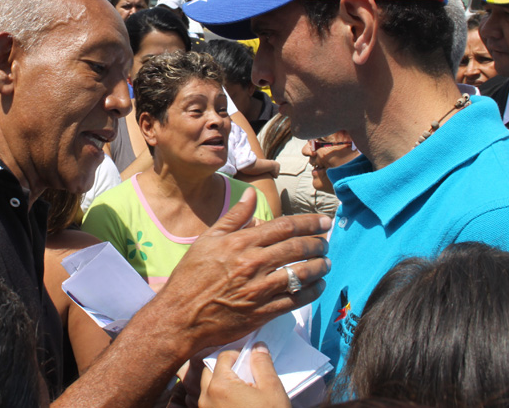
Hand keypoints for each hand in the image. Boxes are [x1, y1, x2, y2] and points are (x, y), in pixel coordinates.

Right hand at [139, 187, 330, 354]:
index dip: (308, 223)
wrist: (181, 316)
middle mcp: (253, 263)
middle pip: (296, 248)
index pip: (283, 227)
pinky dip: (312, 291)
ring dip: (319, 266)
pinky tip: (318, 286)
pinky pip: (295, 300)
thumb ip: (234, 216)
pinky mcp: (263, 312)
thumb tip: (252, 194)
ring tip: (326, 262)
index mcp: (241, 242)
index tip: (323, 221)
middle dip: (318, 242)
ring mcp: (259, 289)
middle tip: (327, 241)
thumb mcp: (207, 239)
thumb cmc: (191, 276)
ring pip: (300, 273)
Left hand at [199, 345, 289, 407]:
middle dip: (226, 369)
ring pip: (207, 389)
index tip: (250, 362)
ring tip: (241, 392)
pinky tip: (236, 404)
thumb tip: (258, 347)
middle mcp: (206, 398)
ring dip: (220, 385)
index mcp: (219, 385)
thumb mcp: (272, 389)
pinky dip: (218, 400)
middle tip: (245, 376)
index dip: (239, 355)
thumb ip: (262, 364)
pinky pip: (208, 404)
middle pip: (210, 371)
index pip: (224, 356)